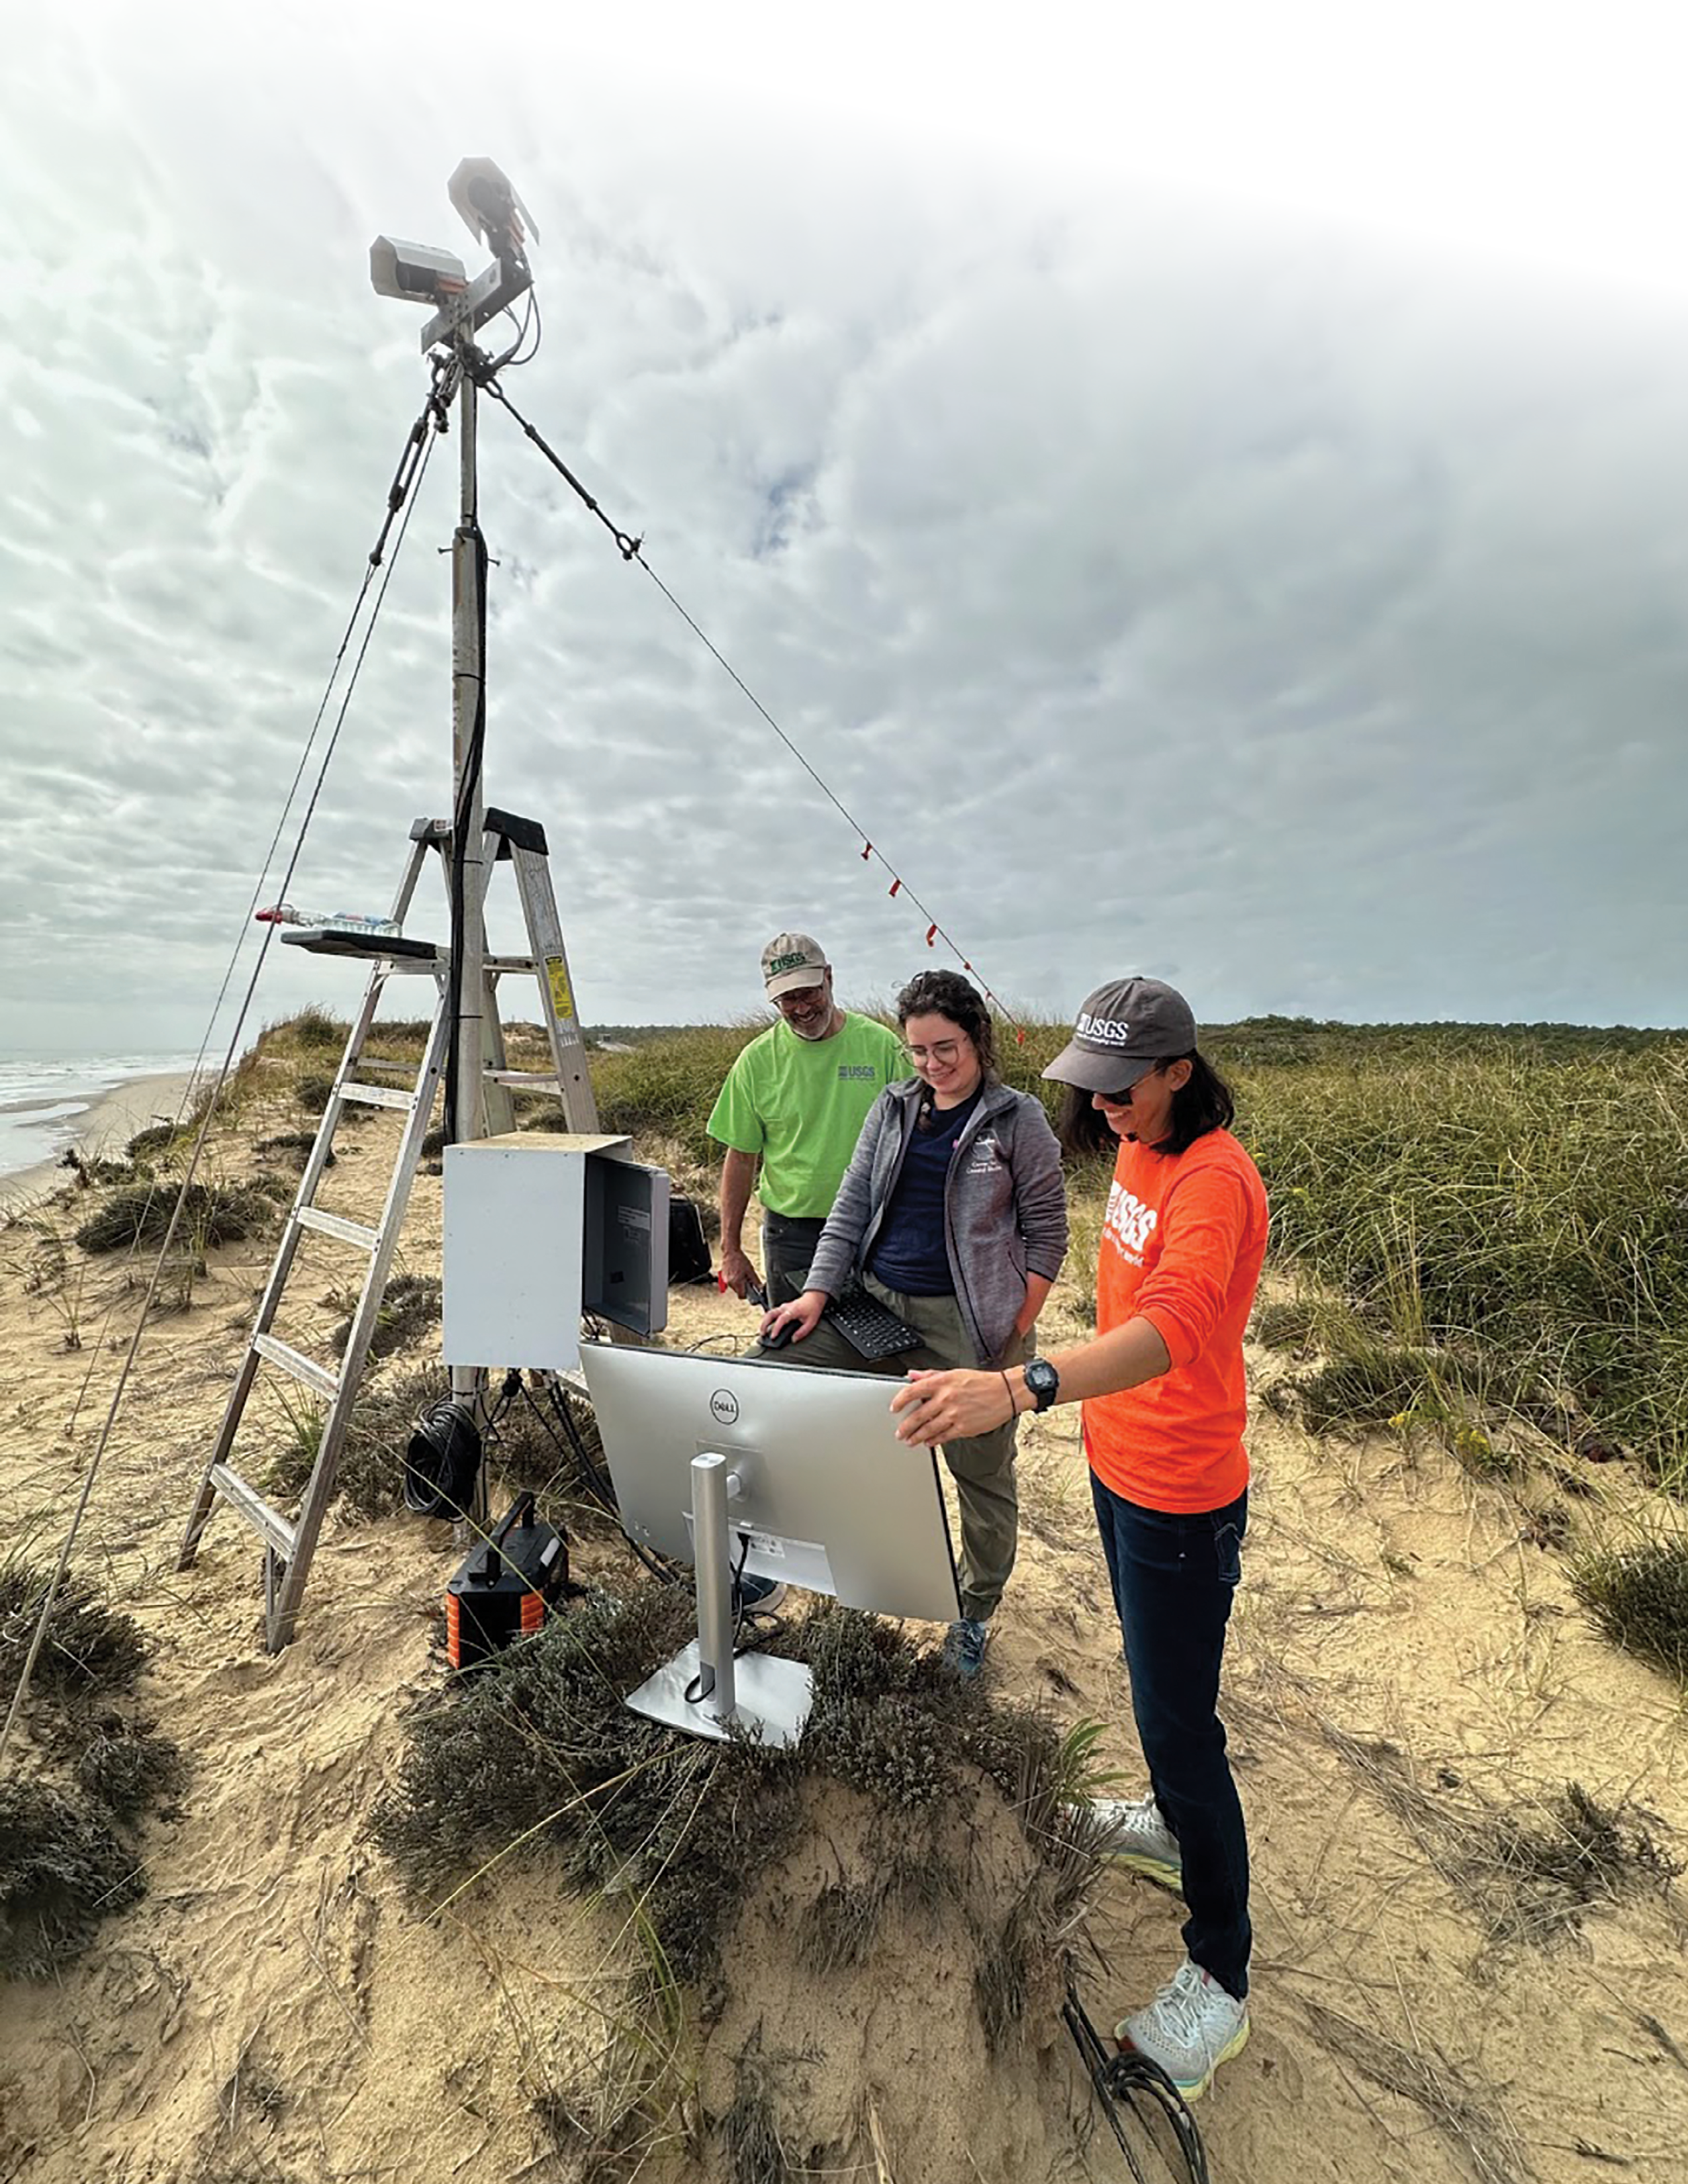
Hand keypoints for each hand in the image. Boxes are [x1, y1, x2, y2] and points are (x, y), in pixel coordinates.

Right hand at [718, 1246, 759, 1299]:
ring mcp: (725, 1280)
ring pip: (734, 1287)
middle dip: (743, 1288)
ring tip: (741, 1274)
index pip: (742, 1296)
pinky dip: (734, 1280)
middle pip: (738, 1292)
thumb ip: (755, 1281)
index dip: (747, 1295)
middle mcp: (730, 1282)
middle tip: (747, 1280)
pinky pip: (730, 1282)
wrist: (731, 1252)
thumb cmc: (741, 1260)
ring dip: (739, 1284)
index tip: (750, 1292)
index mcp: (737, 1282)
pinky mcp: (723, 1277)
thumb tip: (760, 1289)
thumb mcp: (751, 1271)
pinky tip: (737, 1272)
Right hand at [760, 1290, 826, 1344]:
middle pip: (770, 1314)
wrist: (814, 1297)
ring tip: (763, 1332)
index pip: (781, 1319)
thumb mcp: (811, 1322)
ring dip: (764, 1322)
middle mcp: (785, 1307)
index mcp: (793, 1310)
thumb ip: (802, 1332)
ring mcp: (783, 1306)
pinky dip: (768, 1320)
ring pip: (769, 1313)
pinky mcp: (782, 1307)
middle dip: (764, 1324)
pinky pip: (772, 1313)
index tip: (773, 1337)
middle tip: (762, 1334)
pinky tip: (767, 1327)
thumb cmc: (813, 1309)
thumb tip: (793, 1339)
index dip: (776, 1328)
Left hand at [891, 1367, 1012, 1445]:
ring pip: (928, 1429)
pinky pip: (943, 1437)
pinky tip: (928, 1442)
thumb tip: (912, 1375)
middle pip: (918, 1415)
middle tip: (899, 1432)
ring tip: (909, 1441)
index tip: (894, 1407)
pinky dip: (933, 1441)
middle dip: (905, 1426)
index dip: (900, 1400)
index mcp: (943, 1382)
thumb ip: (931, 1375)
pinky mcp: (964, 1428)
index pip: (913, 1391)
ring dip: (916, 1437)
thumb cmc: (982, 1382)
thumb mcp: (954, 1373)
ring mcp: (954, 1414)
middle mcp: (946, 1398)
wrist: (1006, 1392)